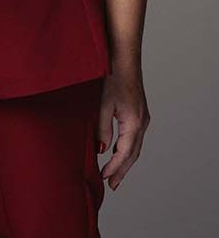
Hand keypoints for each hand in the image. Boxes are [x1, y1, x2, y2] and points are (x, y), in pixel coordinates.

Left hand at [98, 66, 149, 189]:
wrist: (124, 59)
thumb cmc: (112, 78)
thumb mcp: (103, 104)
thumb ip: (102, 128)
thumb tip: (101, 150)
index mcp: (134, 124)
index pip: (124, 153)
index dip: (114, 167)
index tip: (104, 178)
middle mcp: (142, 124)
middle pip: (133, 154)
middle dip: (122, 170)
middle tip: (112, 185)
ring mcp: (143, 118)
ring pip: (136, 147)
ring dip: (125, 161)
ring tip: (115, 174)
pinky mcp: (140, 113)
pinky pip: (135, 138)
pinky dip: (128, 149)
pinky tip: (119, 151)